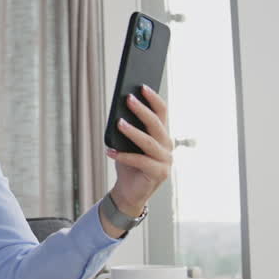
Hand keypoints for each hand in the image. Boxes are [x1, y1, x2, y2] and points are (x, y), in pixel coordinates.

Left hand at [104, 84, 172, 225]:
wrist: (129, 191)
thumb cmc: (128, 164)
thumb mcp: (127, 143)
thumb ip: (129, 129)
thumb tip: (119, 112)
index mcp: (163, 135)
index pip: (162, 112)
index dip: (153, 99)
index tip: (142, 86)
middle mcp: (168, 146)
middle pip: (156, 124)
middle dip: (142, 110)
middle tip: (128, 99)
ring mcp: (166, 161)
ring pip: (149, 142)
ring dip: (133, 131)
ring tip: (119, 123)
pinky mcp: (159, 174)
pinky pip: (140, 161)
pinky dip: (124, 156)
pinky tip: (110, 151)